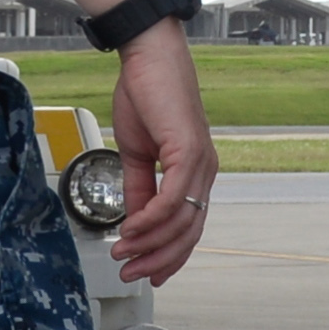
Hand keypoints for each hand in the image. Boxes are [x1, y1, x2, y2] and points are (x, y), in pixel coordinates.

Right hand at [101, 21, 215, 285]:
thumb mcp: (137, 154)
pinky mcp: (190, 151)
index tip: (147, 271)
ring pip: (181, 220)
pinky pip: (173, 197)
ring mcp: (201, 162)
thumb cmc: (147, 95)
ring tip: (123, 253)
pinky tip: (132, 229)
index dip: (169, 254)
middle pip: (189, 231)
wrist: (149, 58)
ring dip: (149, 243)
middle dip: (158, 258)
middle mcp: (205, 171)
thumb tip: (133, 221)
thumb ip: (138, 189)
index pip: (189, 226)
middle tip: (131, 271)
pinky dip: (151, 219)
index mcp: (195, 172)